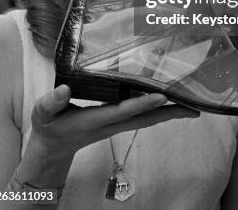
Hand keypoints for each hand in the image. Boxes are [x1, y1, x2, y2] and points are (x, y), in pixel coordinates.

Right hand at [17, 85, 198, 188]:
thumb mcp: (43, 114)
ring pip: (147, 119)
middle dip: (170, 114)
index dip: (143, 103)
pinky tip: (168, 100)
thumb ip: (52, 102)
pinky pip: (141, 116)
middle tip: (194, 108)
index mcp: (95, 120)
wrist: (52, 148)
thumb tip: (64, 89)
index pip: (123, 110)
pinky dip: (157, 109)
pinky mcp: (116, 121)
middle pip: (145, 119)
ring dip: (168, 112)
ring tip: (190, 103)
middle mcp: (111, 123)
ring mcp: (116, 124)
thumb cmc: (49, 127)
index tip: (162, 96)